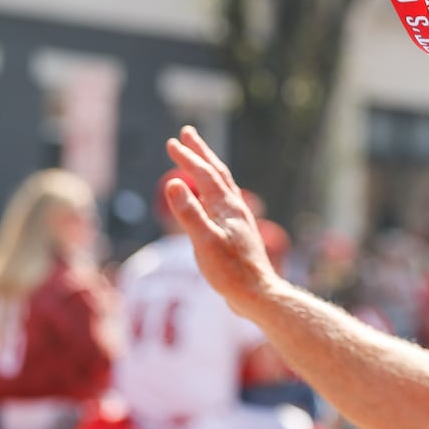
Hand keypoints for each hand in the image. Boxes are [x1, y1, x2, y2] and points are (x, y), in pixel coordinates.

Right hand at [165, 126, 285, 311]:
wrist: (257, 296)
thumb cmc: (230, 272)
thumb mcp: (204, 243)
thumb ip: (189, 214)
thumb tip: (174, 183)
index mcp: (227, 207)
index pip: (205, 174)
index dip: (188, 158)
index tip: (171, 143)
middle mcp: (235, 209)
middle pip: (217, 173)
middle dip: (201, 152)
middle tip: (187, 132)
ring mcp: (238, 220)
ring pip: (223, 186)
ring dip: (208, 168)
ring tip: (199, 159)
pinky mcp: (238, 234)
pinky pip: (224, 201)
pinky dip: (214, 190)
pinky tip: (212, 199)